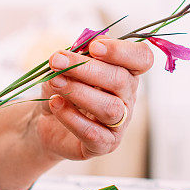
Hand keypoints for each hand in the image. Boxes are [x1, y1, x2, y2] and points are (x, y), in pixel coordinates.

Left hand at [35, 36, 153, 160]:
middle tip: (56, 60)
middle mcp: (128, 97)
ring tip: (54, 82)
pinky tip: (55, 104)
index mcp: (126, 72)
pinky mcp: (105, 144)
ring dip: (78, 92)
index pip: (142, 58)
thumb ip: (77, 55)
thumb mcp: (67, 66)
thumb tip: (84, 45)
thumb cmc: (63, 88)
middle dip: (85, 68)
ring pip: (109, 108)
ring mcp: (120, 123)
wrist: (48, 121)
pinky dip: (71, 117)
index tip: (94, 47)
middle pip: (120, 80)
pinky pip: (93, 132)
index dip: (122, 51)